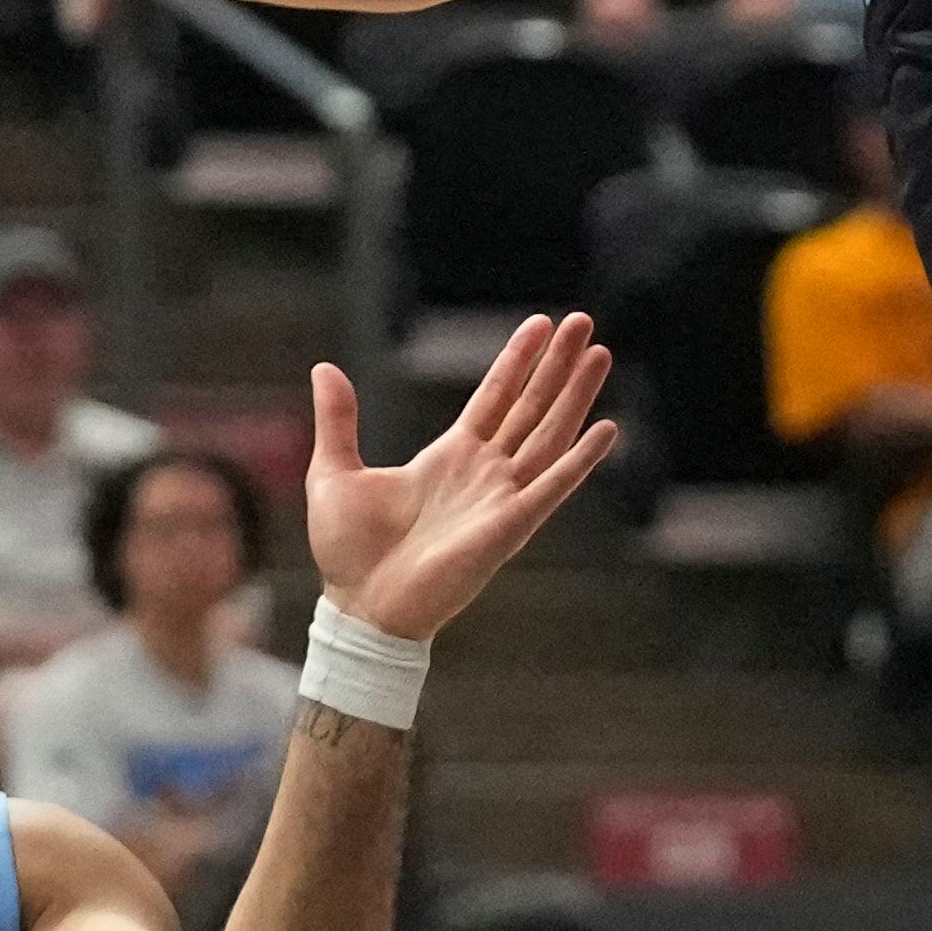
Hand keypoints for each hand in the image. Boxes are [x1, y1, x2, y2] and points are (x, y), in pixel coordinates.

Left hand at [300, 313, 617, 640]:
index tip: (540, 324)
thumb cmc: (347, 553)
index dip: (518, 361)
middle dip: (558, 364)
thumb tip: (324, 370)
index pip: (495, 397)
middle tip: (582, 321)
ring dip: (576, 396)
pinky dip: (580, 460)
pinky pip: (553, 487)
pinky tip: (607, 429)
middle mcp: (484, 473)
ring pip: (549, 435)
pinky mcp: (509, 527)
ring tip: (600, 353)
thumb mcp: (333, 472)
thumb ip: (338, 420)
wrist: (358, 609)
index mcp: (450, 457)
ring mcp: (501, 498)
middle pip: (532, 407)